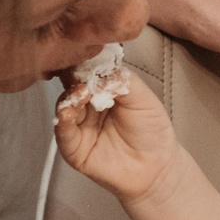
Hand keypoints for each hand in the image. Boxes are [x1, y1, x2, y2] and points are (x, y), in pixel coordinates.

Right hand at [53, 69, 181, 204]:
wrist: (157, 167)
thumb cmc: (152, 131)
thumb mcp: (142, 97)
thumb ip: (122, 80)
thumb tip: (99, 69)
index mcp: (104, 90)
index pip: (88, 71)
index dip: (87, 62)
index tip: (87, 52)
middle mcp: (88, 105)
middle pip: (72, 85)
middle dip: (75, 77)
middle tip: (82, 73)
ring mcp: (79, 125)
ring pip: (65, 104)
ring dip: (71, 95)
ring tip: (82, 91)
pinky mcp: (73, 147)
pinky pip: (63, 130)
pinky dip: (64, 117)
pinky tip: (71, 109)